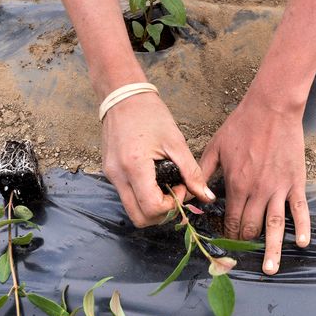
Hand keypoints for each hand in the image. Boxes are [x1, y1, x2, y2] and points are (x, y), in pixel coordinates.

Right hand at [101, 92, 213, 226]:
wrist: (123, 96)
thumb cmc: (150, 114)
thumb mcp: (176, 142)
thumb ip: (192, 172)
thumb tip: (206, 196)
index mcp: (135, 166)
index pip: (152, 208)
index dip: (171, 206)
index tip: (181, 187)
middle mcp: (118, 176)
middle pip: (139, 218)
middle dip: (161, 214)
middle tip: (174, 193)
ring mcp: (111, 176)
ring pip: (131, 210)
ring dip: (151, 207)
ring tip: (165, 185)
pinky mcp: (110, 173)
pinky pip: (127, 197)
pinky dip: (143, 196)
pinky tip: (154, 180)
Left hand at [200, 94, 309, 274]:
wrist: (272, 108)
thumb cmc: (241, 125)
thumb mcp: (215, 147)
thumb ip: (203, 174)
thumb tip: (198, 197)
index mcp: (237, 184)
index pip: (231, 219)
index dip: (229, 234)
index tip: (228, 242)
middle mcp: (258, 191)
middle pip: (251, 226)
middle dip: (245, 242)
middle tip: (244, 252)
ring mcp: (279, 188)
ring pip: (275, 226)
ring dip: (272, 250)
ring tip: (271, 269)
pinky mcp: (296, 182)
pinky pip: (300, 209)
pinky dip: (302, 227)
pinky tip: (302, 243)